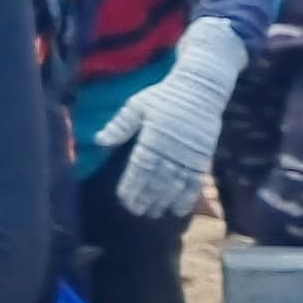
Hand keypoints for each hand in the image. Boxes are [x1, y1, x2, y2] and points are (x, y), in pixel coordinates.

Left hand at [96, 18, 248, 218]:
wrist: (201, 88)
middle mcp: (171, 148)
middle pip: (157, 180)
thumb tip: (98, 140)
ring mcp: (190, 154)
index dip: (132, 186)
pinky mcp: (204, 157)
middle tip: (137, 212)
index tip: (124, 199)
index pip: (140, 168)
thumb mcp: (137, 104)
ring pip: (176, 184)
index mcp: (153, 136)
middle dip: (146, 198)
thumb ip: (120, 125)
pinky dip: (188, 197)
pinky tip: (179, 209)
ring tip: (154, 214)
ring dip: (164, 201)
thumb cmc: (165, 95)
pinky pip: (196, 182)